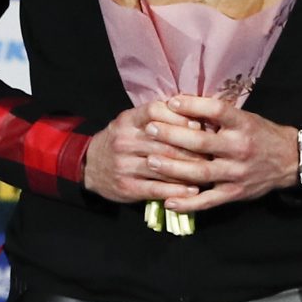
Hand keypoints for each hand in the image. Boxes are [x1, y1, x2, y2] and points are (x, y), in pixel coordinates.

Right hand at [81, 103, 209, 205]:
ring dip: (189, 170)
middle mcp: (124, 141)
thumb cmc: (120, 141)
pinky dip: (177, 190)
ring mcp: (124, 165)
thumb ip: (156, 117)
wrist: (89, 166)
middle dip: (192, 147)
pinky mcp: (126, 186)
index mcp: (127, 121)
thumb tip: (194, 114)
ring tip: (208, 172)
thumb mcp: (131, 123)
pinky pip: (157, 188)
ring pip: (164, 166)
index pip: (154, 112)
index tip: (198, 124)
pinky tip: (192, 190)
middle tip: (213, 151)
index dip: (179, 117)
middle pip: (164, 142)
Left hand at [149, 95, 301, 213]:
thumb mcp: (244, 118)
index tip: (170, 102)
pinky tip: (168, 201)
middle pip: (202, 142)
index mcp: (243, 125)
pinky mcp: (235, 193)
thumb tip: (180, 103)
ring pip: (201, 172)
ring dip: (173, 168)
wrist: (290, 159)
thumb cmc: (259, 134)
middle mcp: (240, 148)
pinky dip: (188, 203)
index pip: (216, 111)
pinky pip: (209, 201)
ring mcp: (237, 173)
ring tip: (150, 161)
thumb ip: (216, 115)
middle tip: (149, 129)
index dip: (192, 106)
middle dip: (172, 135)